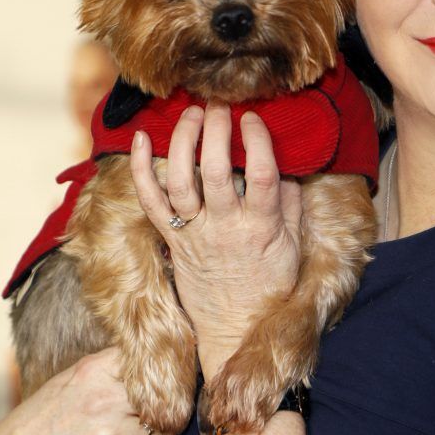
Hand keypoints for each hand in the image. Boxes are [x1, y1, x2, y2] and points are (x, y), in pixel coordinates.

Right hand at [0, 347, 160, 434]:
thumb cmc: (47, 415)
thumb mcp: (72, 377)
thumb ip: (109, 366)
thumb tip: (151, 357)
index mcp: (95, 371)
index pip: (147, 362)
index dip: (157, 373)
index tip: (159, 382)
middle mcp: (105, 400)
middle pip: (160, 398)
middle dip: (160, 407)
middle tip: (149, 413)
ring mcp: (110, 434)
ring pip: (158, 429)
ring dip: (150, 433)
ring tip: (124, 434)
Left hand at [129, 105, 302, 380]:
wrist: (235, 328)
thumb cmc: (270, 286)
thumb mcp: (293, 247)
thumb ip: (290, 205)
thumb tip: (288, 168)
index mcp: (261, 227)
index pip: (261, 175)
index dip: (256, 141)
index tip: (253, 118)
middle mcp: (224, 227)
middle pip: (214, 170)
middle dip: (215, 130)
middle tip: (219, 105)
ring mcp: (194, 233)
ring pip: (180, 180)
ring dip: (183, 141)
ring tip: (192, 114)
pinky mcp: (173, 239)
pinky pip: (151, 201)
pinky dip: (142, 168)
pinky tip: (142, 139)